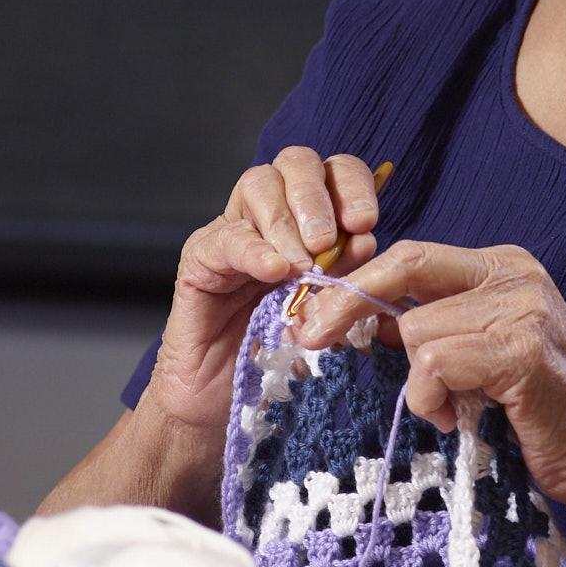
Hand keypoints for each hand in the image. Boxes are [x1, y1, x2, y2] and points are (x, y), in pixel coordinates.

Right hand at [142, 149, 386, 430]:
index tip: (365, 223)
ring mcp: (233, 232)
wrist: (224, 404)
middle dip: (317, 196)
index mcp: (310, 220)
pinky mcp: (200, 260)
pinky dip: (254, 250)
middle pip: (295, 162)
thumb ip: (344, 277)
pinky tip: (274, 271)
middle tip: (327, 242)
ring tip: (303, 265)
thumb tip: (365, 241)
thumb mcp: (327, 313)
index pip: (334, 172)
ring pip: (258, 184)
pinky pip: (226, 238)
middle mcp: (270, 215)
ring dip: (287, 220)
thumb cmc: (279, 357)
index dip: (352, 186)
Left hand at [293, 240, 565, 506]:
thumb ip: (434, 326)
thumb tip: (360, 318)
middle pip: (405, 265)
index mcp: (503, 267)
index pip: (411, 255)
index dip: (355, 282)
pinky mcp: (522, 349)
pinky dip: (432, 400)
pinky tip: (461, 420)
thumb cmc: (539, 415)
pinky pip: (435, 364)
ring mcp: (523, 307)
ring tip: (452, 410)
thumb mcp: (480, 354)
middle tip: (310, 339)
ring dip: (418, 384)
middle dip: (348, 302)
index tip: (313, 315)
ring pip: (417, 329)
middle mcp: (515, 274)